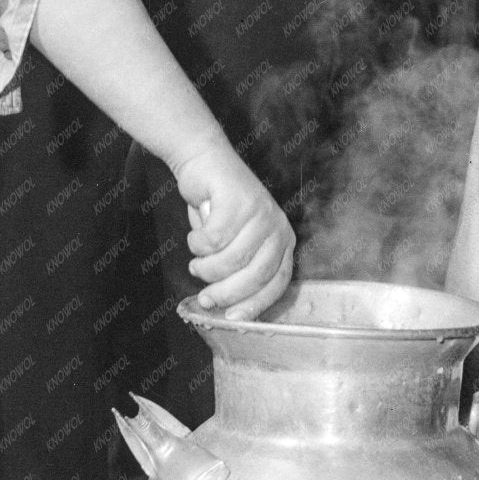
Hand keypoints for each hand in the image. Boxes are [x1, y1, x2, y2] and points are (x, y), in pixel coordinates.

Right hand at [174, 141, 294, 318]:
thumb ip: (239, 271)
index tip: (232, 318)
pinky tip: (195, 234)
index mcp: (283, 240)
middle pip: (254, 276)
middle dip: (224, 293)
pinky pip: (212, 240)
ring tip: (197, 261)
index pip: (277, 283)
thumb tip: (228, 311)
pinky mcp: (237, 201)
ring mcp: (260, 212)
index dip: (255, 305)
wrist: (204, 161)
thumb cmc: (218, 208)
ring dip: (205, 267)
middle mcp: (277, 226)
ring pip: (229, 261)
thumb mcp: (237, 242)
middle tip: (204, 297)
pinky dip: (196, 243)